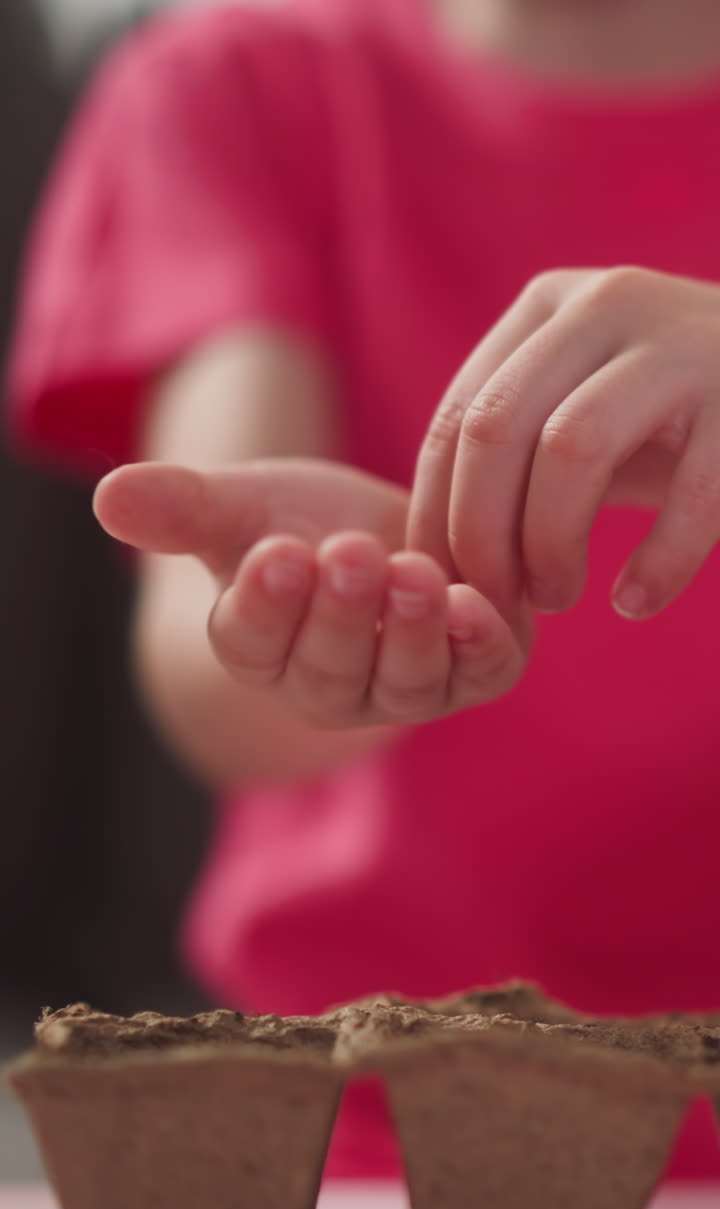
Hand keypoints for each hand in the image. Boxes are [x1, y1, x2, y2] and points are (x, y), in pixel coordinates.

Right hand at [94, 458, 527, 726]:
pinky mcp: (475, 668)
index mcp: (262, 650)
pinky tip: (475, 604)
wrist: (388, 531)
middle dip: (339, 614)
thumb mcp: (241, 508)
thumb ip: (182, 508)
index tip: (273, 554)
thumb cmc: (303, 525)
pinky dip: (481, 646)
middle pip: (328, 669)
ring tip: (414, 574)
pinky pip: (480, 672)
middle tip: (347, 553)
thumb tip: (108, 498)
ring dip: (411, 631)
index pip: (251, 644)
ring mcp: (405, 686)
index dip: (264, 605)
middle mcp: (331, 685)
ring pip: (404, 681)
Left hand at [407, 267, 719, 620]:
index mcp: (545, 309)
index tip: (444, 588)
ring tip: (559, 597)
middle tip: (499, 602)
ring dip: (549, 546)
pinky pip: (690, 495)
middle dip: (479, 536)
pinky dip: (656, 563)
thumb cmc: (665, 419)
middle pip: (496, 430)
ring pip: (572, 449)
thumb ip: (507, 453)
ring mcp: (682, 344)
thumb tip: (425, 555)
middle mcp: (605, 305)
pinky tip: (636, 601)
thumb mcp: (577, 408)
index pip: (454, 421)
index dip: (435, 518)